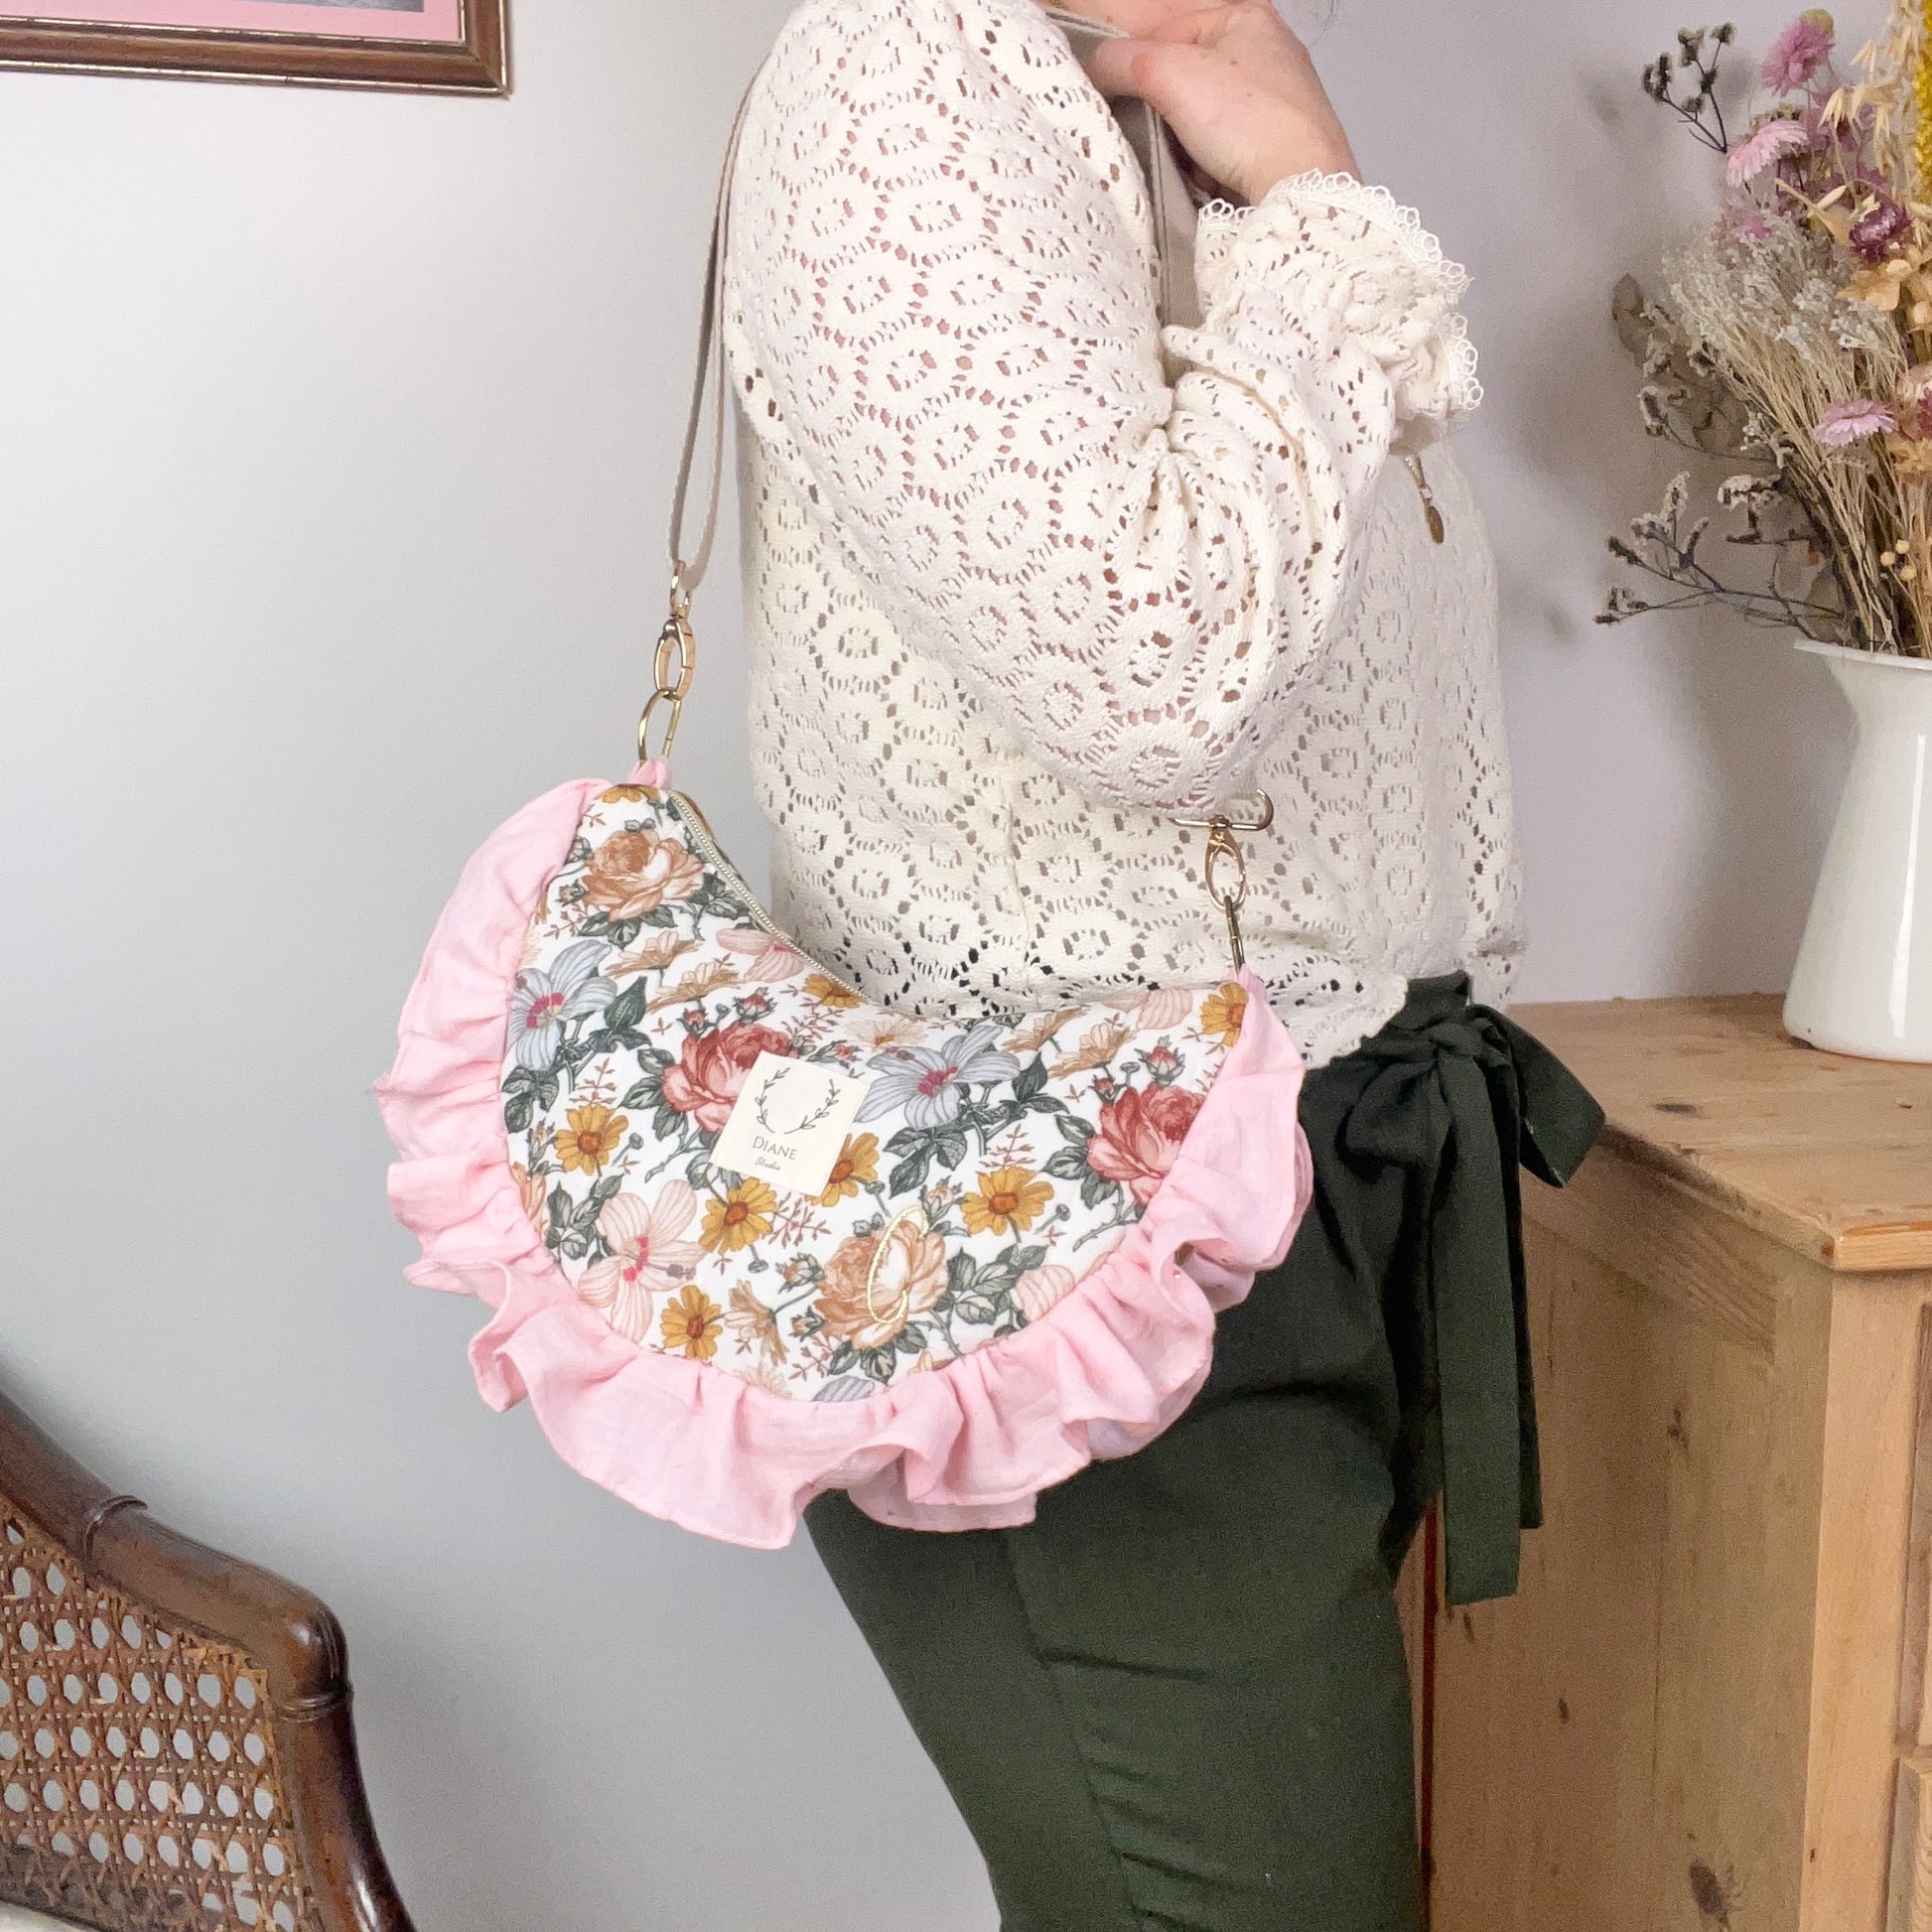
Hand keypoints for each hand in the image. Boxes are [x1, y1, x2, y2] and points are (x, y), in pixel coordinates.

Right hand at [1060, 1, 1357, 205]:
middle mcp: (1261, 49)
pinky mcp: (1268, 143)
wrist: (1300, 190)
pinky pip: (1211, 141)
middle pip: (1176, 64)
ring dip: (1171, 130)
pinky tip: (1198, 169)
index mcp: (1243, 14)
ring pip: (1191, 106)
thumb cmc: (1251, 122)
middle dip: (1148, 92)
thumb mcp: (1170, 75)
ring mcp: (1268, 98)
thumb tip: (1094, 63)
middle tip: (1125, 111)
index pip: (1160, 17)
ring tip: (1173, 150)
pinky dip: (1195, 155)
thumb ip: (1123, 60)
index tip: (1085, 58)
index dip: (1117, 38)